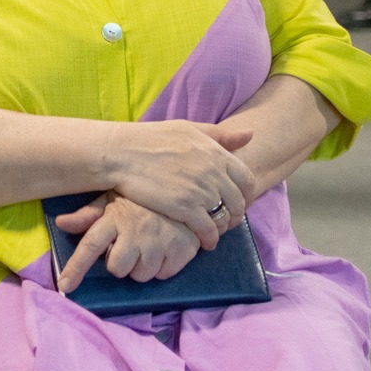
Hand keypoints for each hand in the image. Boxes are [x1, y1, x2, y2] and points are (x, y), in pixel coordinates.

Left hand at [55, 193, 201, 293]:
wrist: (185, 194)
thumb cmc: (142, 201)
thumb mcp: (112, 200)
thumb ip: (87, 215)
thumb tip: (61, 223)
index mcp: (115, 218)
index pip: (90, 245)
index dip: (76, 267)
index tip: (64, 286)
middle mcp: (135, 232)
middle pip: (116, 268)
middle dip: (119, 262)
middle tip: (128, 247)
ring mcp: (159, 243)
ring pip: (139, 276)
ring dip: (141, 266)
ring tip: (148, 245)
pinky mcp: (180, 252)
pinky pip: (161, 276)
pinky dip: (161, 267)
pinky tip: (163, 249)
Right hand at [105, 120, 254, 248]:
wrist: (120, 153)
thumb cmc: (150, 138)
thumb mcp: (187, 128)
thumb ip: (219, 134)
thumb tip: (250, 134)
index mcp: (216, 153)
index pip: (246, 179)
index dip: (246, 194)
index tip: (237, 201)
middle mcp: (213, 172)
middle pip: (239, 201)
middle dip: (236, 214)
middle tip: (227, 220)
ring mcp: (201, 191)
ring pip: (225, 217)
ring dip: (223, 228)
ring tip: (215, 231)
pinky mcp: (185, 208)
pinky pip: (208, 230)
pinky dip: (209, 239)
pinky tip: (204, 242)